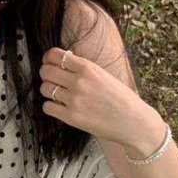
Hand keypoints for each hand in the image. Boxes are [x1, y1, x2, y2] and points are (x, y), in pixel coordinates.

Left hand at [39, 47, 164, 153]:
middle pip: (45, 71)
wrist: (133, 121)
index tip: (50, 63)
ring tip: (58, 94)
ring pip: (44, 88)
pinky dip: (51, 106)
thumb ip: (83, 68)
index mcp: (88, 68)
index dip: (48, 58)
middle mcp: (79, 82)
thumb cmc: (121, 98)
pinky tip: (60, 107)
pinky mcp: (71, 117)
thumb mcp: (103, 74)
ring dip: (48, 90)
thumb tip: (61, 61)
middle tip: (52, 79)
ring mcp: (74, 100)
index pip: (55, 55)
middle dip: (46, 74)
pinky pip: (47, 107)